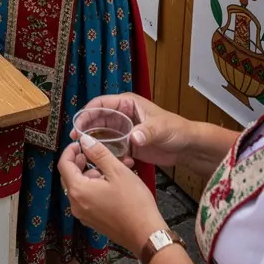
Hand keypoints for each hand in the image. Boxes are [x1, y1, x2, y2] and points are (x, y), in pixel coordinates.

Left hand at [58, 139, 165, 253]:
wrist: (147, 236)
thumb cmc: (134, 204)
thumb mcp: (117, 171)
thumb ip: (98, 153)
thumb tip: (84, 141)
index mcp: (78, 191)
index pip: (63, 165)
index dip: (70, 151)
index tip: (80, 143)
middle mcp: (76, 205)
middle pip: (69, 177)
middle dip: (79, 162)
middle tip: (92, 154)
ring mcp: (84, 215)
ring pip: (79, 188)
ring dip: (89, 175)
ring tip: (108, 168)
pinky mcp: (93, 221)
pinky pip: (87, 199)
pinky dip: (94, 187)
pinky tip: (110, 183)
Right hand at [76, 94, 190, 169]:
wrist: (188, 147)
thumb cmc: (176, 130)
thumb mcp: (161, 128)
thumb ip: (147, 132)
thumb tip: (133, 137)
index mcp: (127, 104)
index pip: (101, 103)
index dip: (88, 112)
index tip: (79, 123)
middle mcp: (122, 115)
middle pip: (97, 118)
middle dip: (86, 127)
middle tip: (76, 138)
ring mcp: (124, 130)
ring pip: (102, 133)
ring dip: (93, 140)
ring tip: (83, 150)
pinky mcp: (127, 144)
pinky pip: (111, 146)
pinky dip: (107, 152)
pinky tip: (106, 160)